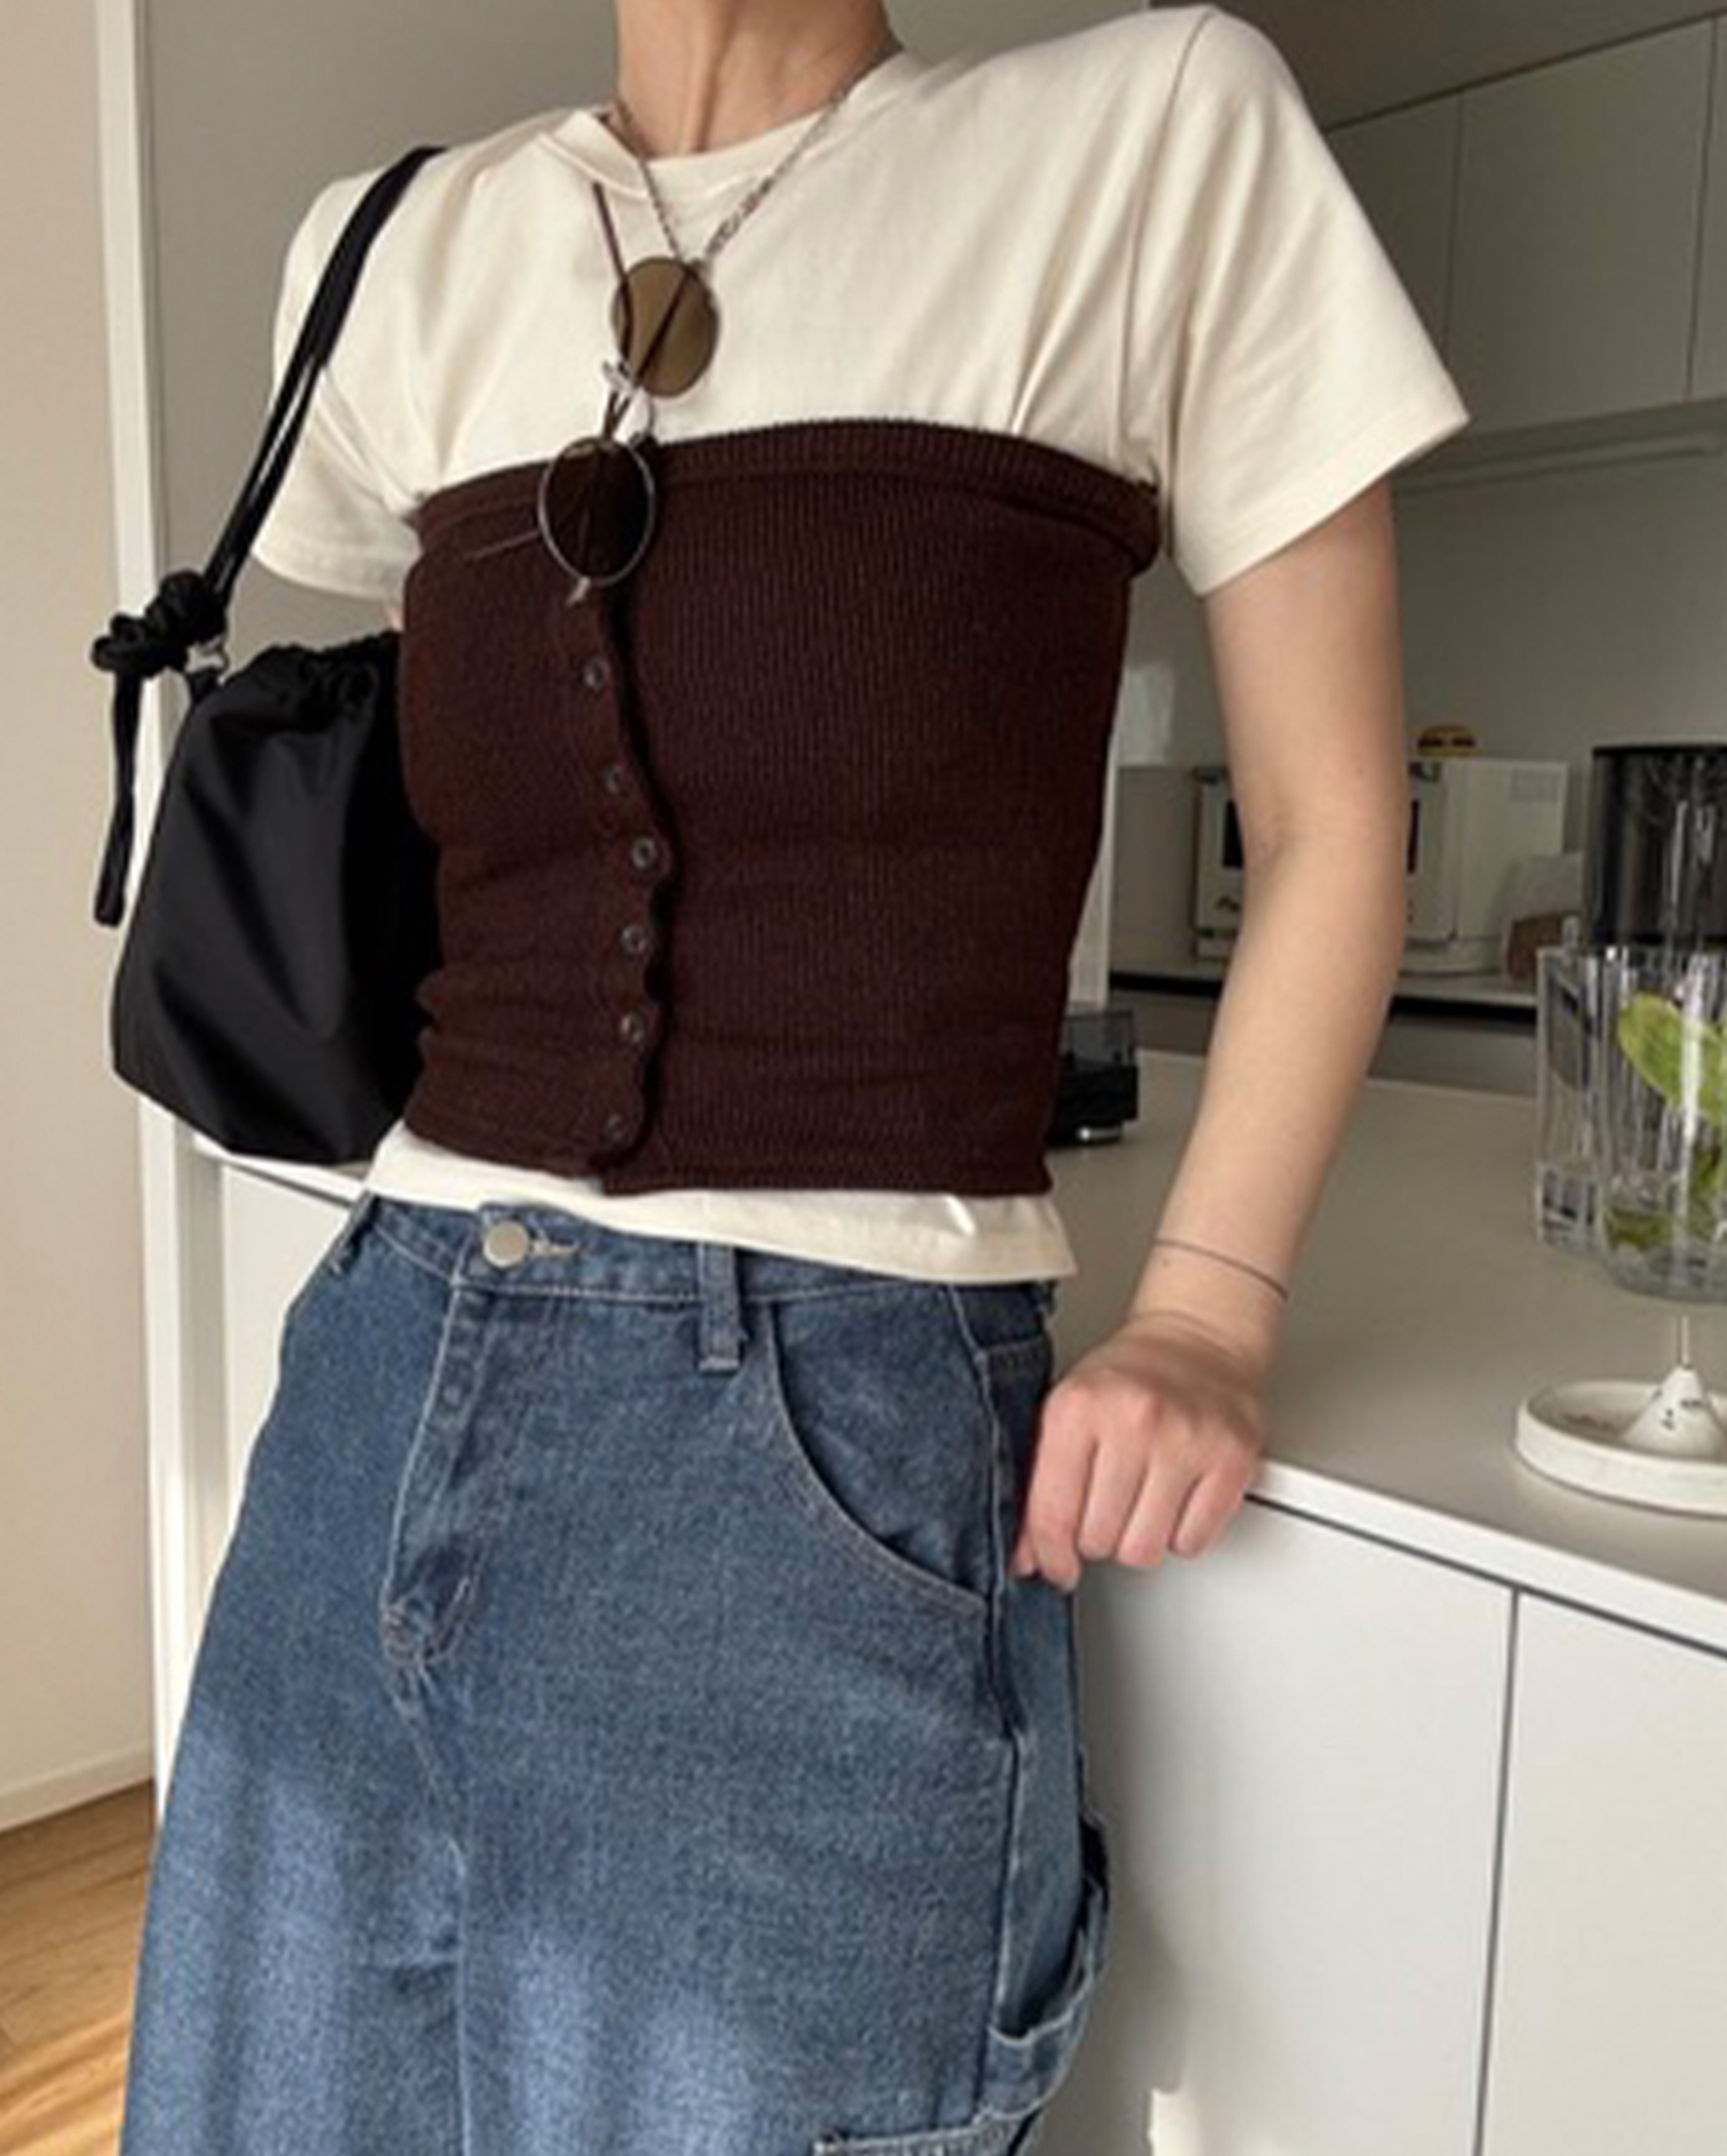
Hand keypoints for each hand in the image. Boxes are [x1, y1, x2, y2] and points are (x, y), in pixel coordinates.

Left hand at [1008, 1310, 1269, 1589]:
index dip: (1050, 1555)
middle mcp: (1135, 1419)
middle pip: (1099, 1539)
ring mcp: (1187, 1439)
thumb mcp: (1066, 1411)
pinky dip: (1180, 1534)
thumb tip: (1029, 1558)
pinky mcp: (1232, 1459)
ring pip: (1145, 1550)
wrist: (1198, 1337)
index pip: (1054, 1514)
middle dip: (1096, 1537)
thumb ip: (1039, 1483)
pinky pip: (1192, 1542)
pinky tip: (1175, 1497)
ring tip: (1140, 1501)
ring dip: (1138, 1539)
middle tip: (1105, 1506)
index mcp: (1079, 1407)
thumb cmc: (1127, 1377)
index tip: (1055, 1566)